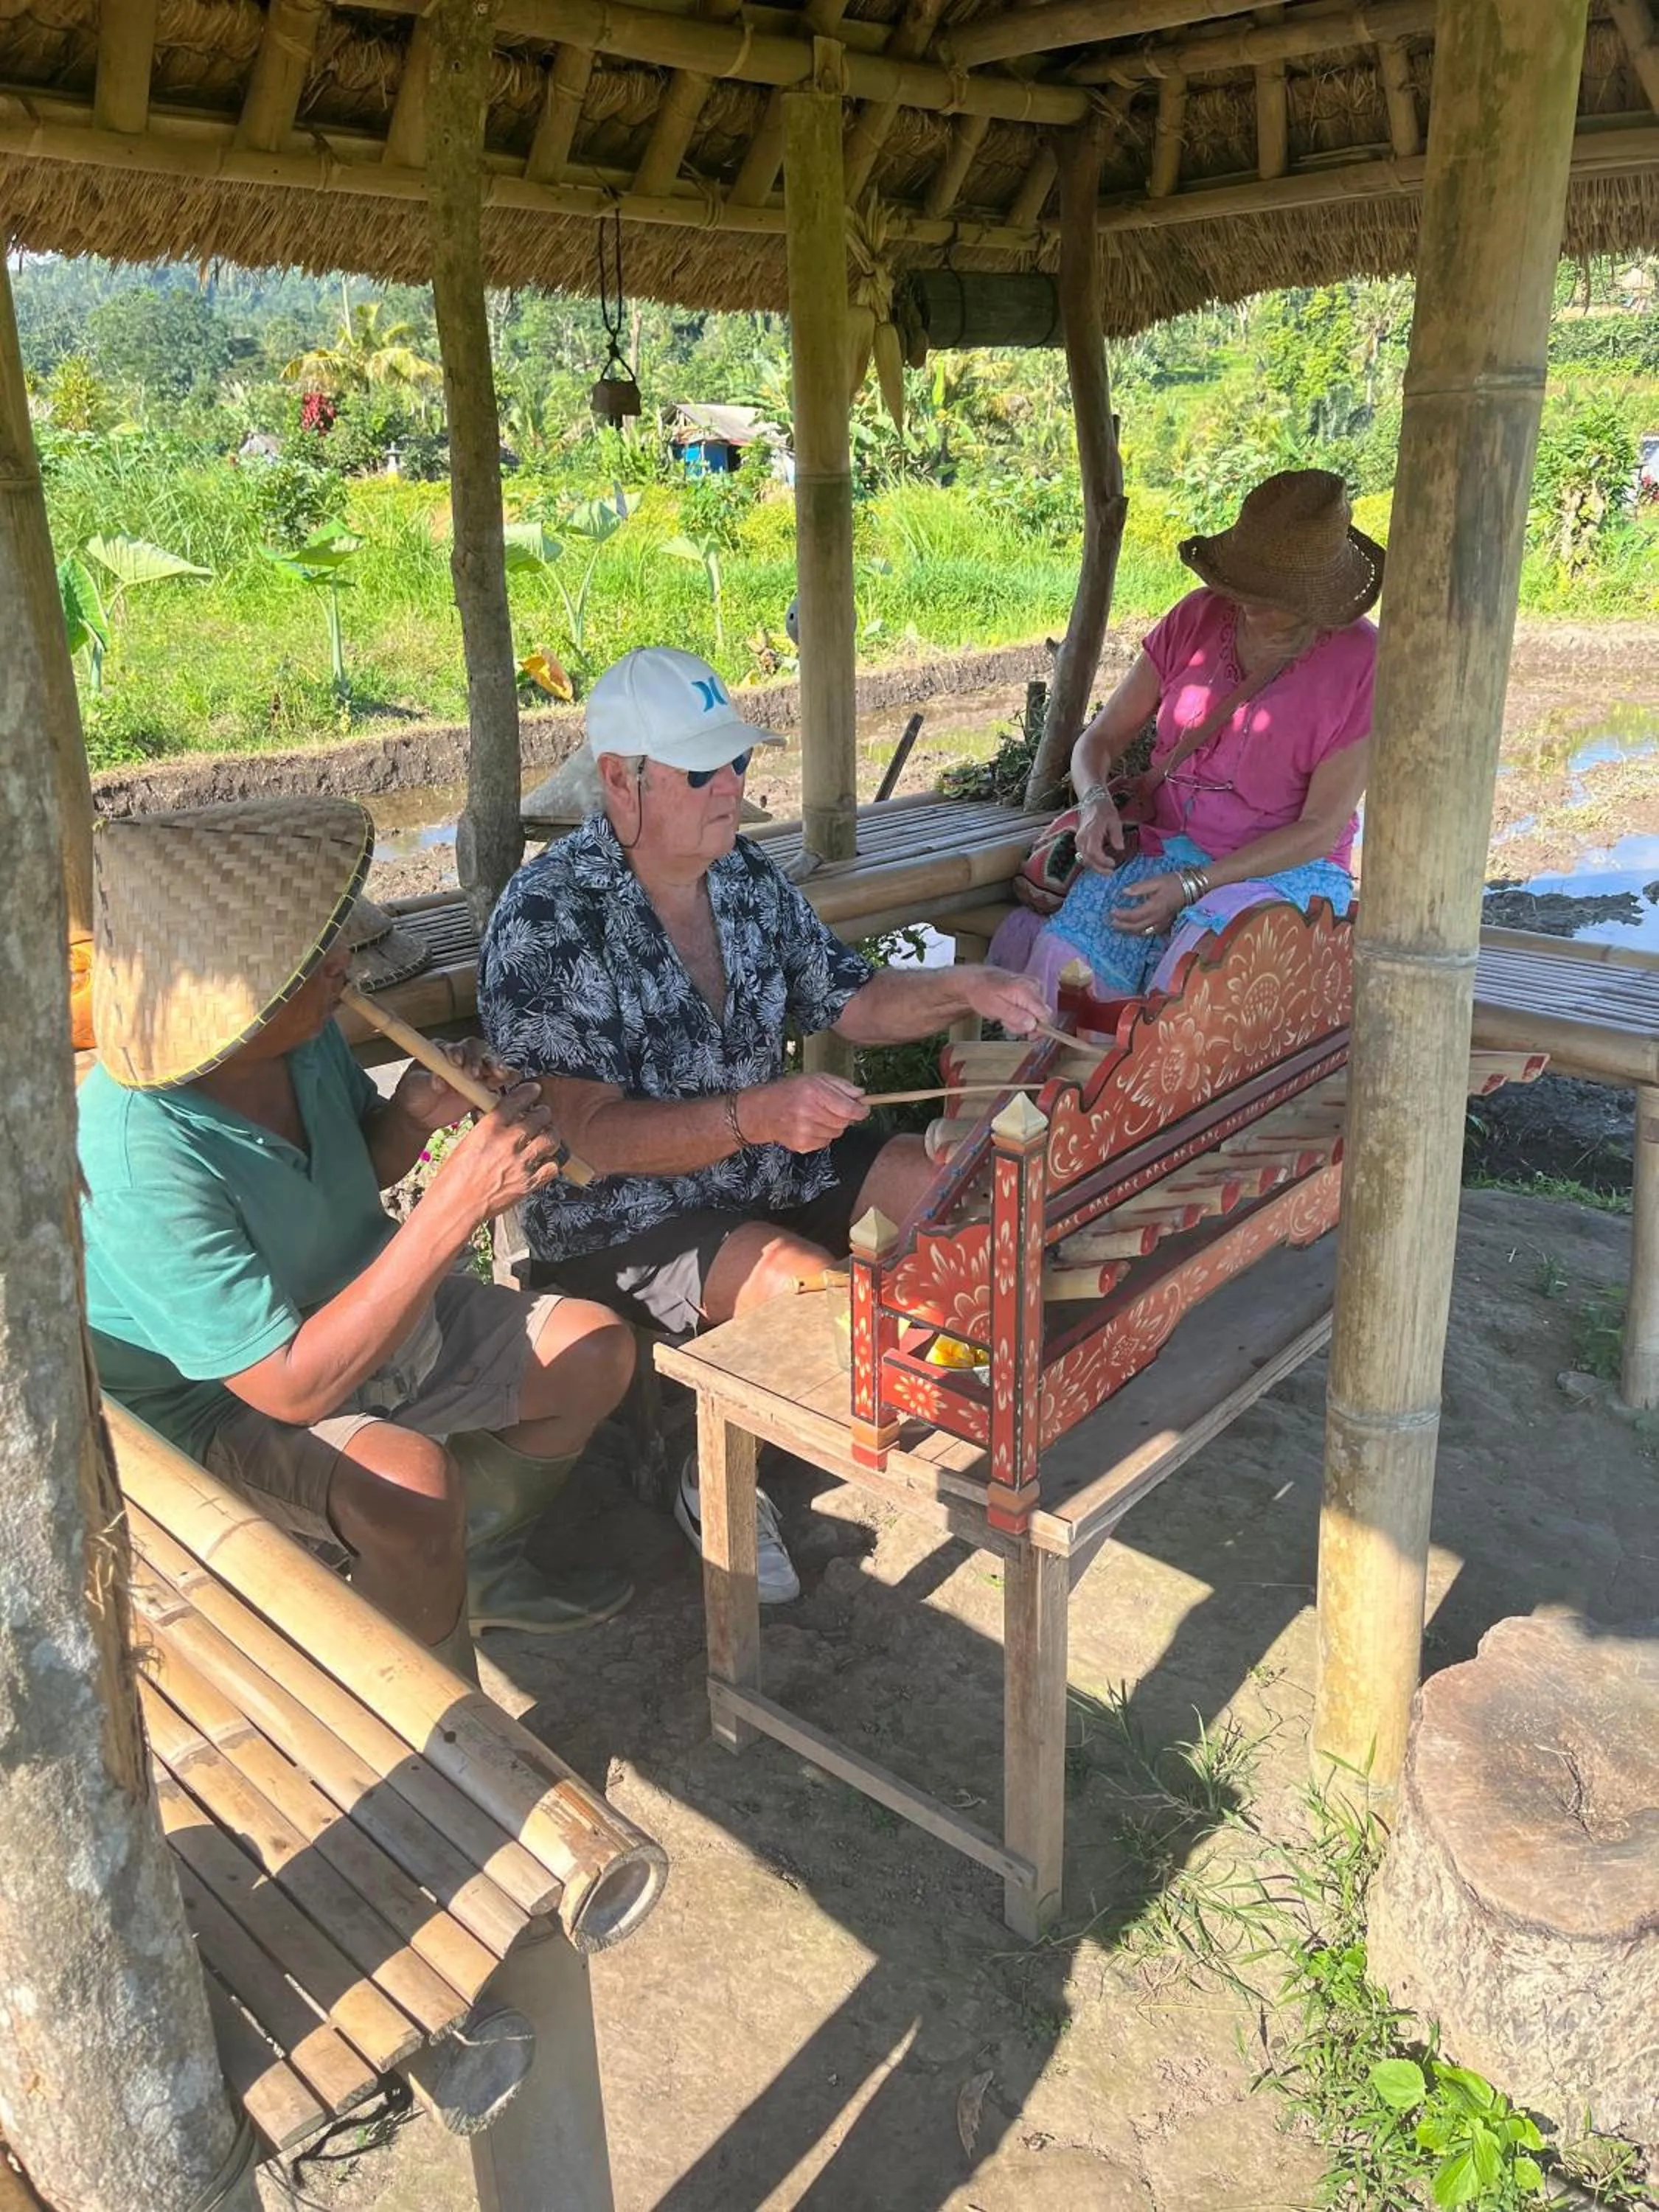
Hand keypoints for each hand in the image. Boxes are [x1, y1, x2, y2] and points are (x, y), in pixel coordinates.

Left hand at [389, 1039, 520, 1133]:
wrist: (419, 1114)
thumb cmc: (413, 1094)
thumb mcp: (415, 1085)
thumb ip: (427, 1080)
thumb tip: (438, 1081)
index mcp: (442, 1050)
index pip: (454, 1046)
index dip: (457, 1052)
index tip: (455, 1063)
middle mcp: (461, 1056)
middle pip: (476, 1049)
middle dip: (478, 1059)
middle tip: (474, 1074)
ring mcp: (473, 1070)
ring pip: (489, 1061)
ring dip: (495, 1066)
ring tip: (500, 1076)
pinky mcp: (481, 1085)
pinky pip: (496, 1078)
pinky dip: (506, 1077)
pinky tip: (512, 1078)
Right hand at [426, 1083, 563, 1221]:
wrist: (455, 1207)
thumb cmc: (453, 1179)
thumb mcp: (466, 1144)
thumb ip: (488, 1131)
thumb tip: (503, 1123)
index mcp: (489, 1129)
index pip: (516, 1101)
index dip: (529, 1093)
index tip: (534, 1091)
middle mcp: (508, 1142)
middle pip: (539, 1117)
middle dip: (543, 1113)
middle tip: (542, 1114)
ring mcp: (521, 1163)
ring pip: (551, 1139)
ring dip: (551, 1135)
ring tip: (547, 1135)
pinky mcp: (529, 1183)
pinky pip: (552, 1167)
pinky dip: (551, 1162)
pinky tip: (544, 1161)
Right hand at [740, 1073, 869, 1152]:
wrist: (764, 1111)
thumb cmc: (791, 1091)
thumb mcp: (816, 1078)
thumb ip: (841, 1086)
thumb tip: (861, 1095)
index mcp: (814, 1093)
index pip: (849, 1109)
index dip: (860, 1111)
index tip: (862, 1109)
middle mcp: (809, 1112)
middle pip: (845, 1122)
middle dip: (844, 1116)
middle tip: (833, 1108)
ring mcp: (805, 1131)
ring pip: (837, 1133)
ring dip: (833, 1125)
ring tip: (817, 1116)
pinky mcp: (802, 1145)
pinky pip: (826, 1142)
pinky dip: (823, 1134)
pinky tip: (810, 1125)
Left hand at [957, 966, 1050, 1036]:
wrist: (976, 980)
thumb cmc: (982, 993)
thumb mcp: (994, 1007)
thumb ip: (1014, 1016)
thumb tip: (1033, 1025)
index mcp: (1027, 990)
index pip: (1045, 1015)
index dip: (1038, 1029)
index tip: (1025, 1035)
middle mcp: (1035, 986)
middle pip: (1042, 1016)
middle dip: (1026, 1025)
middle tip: (1007, 1021)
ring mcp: (1035, 987)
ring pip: (1037, 1014)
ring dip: (1022, 1021)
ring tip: (1005, 1015)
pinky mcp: (1033, 990)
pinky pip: (1034, 1009)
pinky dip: (1022, 1014)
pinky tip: (1010, 1011)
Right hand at [1075, 788, 1126, 872]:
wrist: (1092, 801)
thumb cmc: (1105, 810)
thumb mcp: (1115, 820)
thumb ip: (1117, 835)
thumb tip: (1120, 848)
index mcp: (1091, 832)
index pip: (1094, 852)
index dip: (1102, 861)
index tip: (1113, 864)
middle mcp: (1082, 837)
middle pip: (1087, 858)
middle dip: (1098, 868)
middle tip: (1110, 872)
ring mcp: (1079, 839)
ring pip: (1084, 858)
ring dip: (1094, 866)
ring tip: (1106, 870)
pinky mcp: (1079, 841)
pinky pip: (1082, 855)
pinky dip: (1091, 861)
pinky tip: (1100, 863)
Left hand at [1110, 873, 1187, 939]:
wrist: (1192, 888)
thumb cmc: (1173, 882)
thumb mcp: (1156, 881)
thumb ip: (1140, 888)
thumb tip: (1124, 892)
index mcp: (1154, 907)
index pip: (1133, 916)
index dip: (1121, 915)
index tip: (1112, 911)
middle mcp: (1157, 918)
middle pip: (1136, 927)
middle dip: (1122, 926)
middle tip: (1111, 922)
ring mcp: (1162, 923)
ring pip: (1143, 932)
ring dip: (1129, 931)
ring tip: (1119, 927)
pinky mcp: (1166, 924)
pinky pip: (1150, 932)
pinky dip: (1140, 932)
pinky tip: (1134, 929)